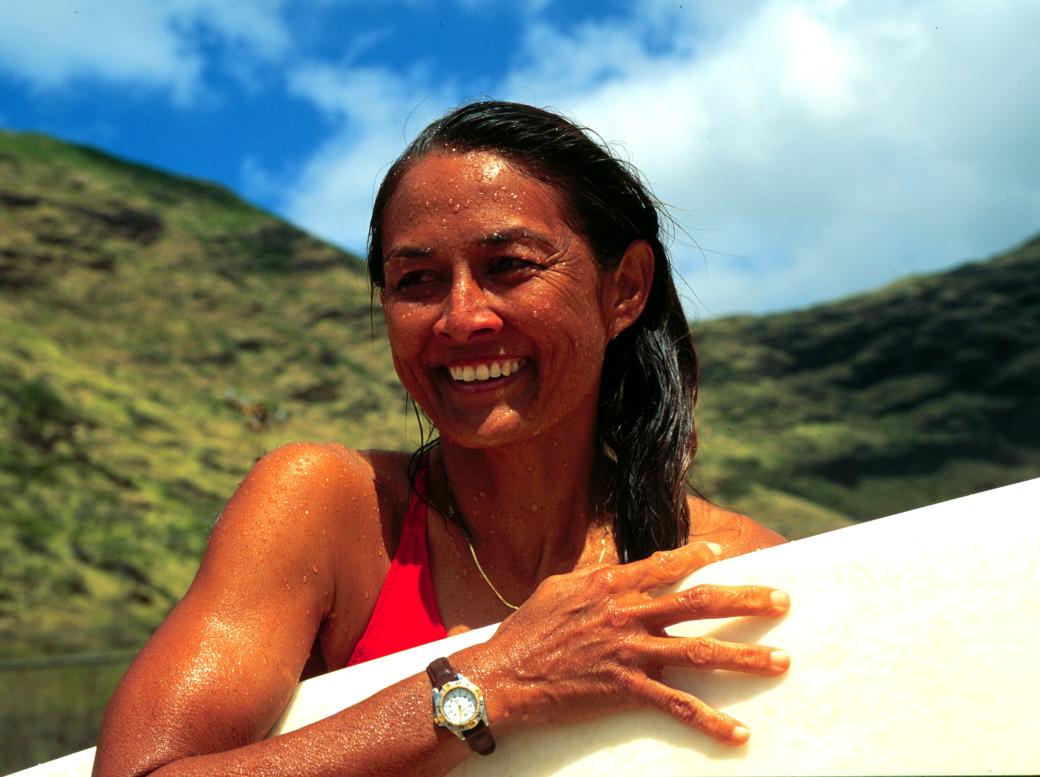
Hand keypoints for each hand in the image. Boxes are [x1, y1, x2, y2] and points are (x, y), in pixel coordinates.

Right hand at [462, 542, 788, 743]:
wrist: (504, 676)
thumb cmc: (525, 631)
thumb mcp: (557, 590)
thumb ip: (593, 579)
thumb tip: (617, 574)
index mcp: (609, 584)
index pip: (664, 565)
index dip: (697, 557)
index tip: (724, 554)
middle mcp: (626, 613)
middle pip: (698, 603)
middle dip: (746, 601)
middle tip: (783, 601)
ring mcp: (629, 652)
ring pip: (700, 652)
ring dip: (746, 657)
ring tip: (782, 661)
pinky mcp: (626, 689)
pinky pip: (677, 706)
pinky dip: (710, 721)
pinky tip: (738, 732)